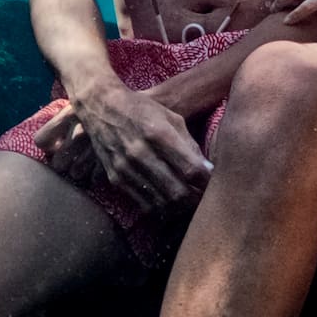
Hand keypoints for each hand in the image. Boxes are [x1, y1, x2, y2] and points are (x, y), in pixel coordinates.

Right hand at [40, 82, 212, 209]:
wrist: (100, 107)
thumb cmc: (142, 109)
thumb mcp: (171, 118)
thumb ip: (190, 145)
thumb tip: (208, 170)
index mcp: (158, 133)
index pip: (191, 169)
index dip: (207, 182)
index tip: (215, 184)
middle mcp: (141, 153)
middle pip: (177, 191)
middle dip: (196, 200)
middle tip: (205, 199)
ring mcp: (126, 168)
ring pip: (161, 203)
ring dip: (180, 208)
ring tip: (190, 203)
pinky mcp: (116, 179)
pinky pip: (143, 204)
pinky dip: (161, 209)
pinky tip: (170, 204)